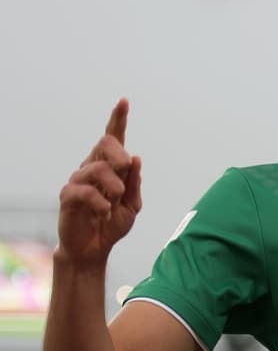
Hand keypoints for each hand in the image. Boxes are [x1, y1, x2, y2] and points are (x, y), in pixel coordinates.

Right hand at [56, 99, 142, 266]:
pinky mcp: (68, 196)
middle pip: (105, 143)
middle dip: (119, 153)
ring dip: (113, 183)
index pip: (113, 139)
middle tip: (127, 169)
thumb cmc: (112, 224)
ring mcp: (78, 181)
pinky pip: (83, 190)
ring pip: (95, 167)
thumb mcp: (132, 206)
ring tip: (118, 199)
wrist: (94, 248)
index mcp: (110, 168)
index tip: (124, 101)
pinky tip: (104, 210)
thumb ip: (135, 184)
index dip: (118, 120)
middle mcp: (92, 168)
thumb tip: (136, 158)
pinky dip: (99, 200)